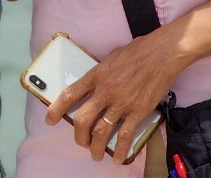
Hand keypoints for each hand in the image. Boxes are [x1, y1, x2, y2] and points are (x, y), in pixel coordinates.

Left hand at [44, 30, 177, 165]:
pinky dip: (120, 150)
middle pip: (82, 119)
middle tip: (82, 142)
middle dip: (79, 136)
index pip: (70, 94)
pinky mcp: (137, 112)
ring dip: (96, 147)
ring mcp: (121, 103)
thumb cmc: (136, 51)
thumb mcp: (110, 58)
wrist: (160, 54)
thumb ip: (100, 74)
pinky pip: (125, 135)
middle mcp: (105, 91)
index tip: (50, 119)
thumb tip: (92, 87)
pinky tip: (118, 158)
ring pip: (101, 131)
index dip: (56, 109)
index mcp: (96, 75)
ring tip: (96, 154)